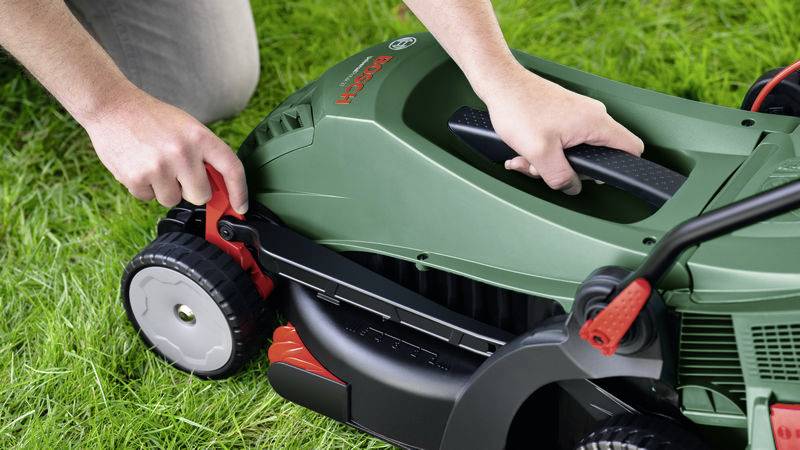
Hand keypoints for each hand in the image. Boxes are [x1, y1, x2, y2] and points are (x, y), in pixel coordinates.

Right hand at [82, 89, 247, 211]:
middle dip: (192, 190)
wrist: (111, 106)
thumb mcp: (188, 128)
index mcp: (200, 137)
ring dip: (165, 189)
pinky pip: (149, 199)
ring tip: (155, 164)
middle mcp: (182, 152)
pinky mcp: (135, 178)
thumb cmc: (154, 119)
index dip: (240, 192)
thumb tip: (221, 191)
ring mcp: (158, 167)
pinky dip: (145, 188)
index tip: (241, 207)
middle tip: (178, 172)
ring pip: (173, 200)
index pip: (232, 169)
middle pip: (201, 195)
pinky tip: (139, 166)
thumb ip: (205, 155)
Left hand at [480, 65, 643, 194]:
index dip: (621, 169)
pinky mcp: (562, 115)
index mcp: (596, 122)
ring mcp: (576, 115)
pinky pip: (560, 142)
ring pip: (572, 152)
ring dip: (547, 163)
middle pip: (595, 156)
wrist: (500, 83)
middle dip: (566, 170)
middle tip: (541, 170)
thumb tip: (572, 187)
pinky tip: (521, 153)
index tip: (595, 178)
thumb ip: (561, 177)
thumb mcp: (541, 153)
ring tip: (524, 159)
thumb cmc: (519, 109)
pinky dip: (541, 151)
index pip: (631, 148)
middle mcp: (591, 116)